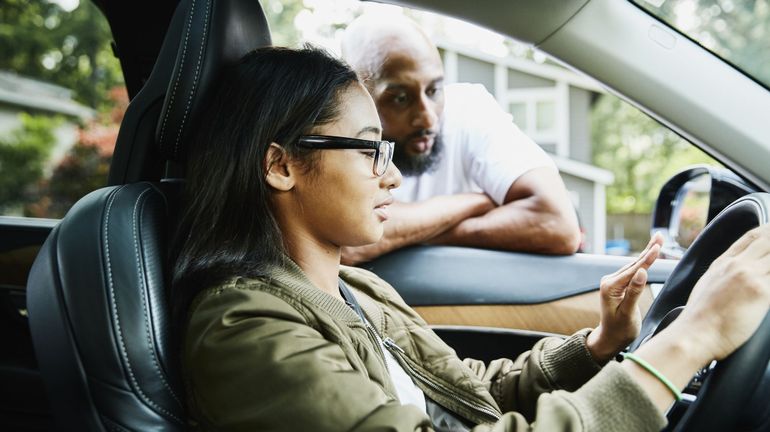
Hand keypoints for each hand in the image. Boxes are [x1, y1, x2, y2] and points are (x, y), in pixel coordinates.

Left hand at [587, 233, 662, 361]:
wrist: (610, 339)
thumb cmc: (619, 330)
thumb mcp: (628, 314)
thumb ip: (634, 293)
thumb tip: (642, 273)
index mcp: (610, 287)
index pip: (633, 270)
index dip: (647, 258)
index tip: (657, 247)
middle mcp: (610, 281)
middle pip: (633, 263)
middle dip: (648, 249)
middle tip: (660, 235)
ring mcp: (613, 282)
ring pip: (633, 265)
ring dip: (647, 253)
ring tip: (657, 239)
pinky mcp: (619, 284)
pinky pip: (633, 271)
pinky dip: (643, 261)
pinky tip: (650, 253)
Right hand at [669, 224, 769, 360]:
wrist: (696, 333)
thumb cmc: (699, 317)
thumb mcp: (707, 285)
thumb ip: (723, 273)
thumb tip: (732, 274)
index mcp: (723, 262)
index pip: (752, 237)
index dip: (768, 231)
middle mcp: (737, 265)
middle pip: (768, 241)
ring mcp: (750, 277)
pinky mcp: (762, 293)